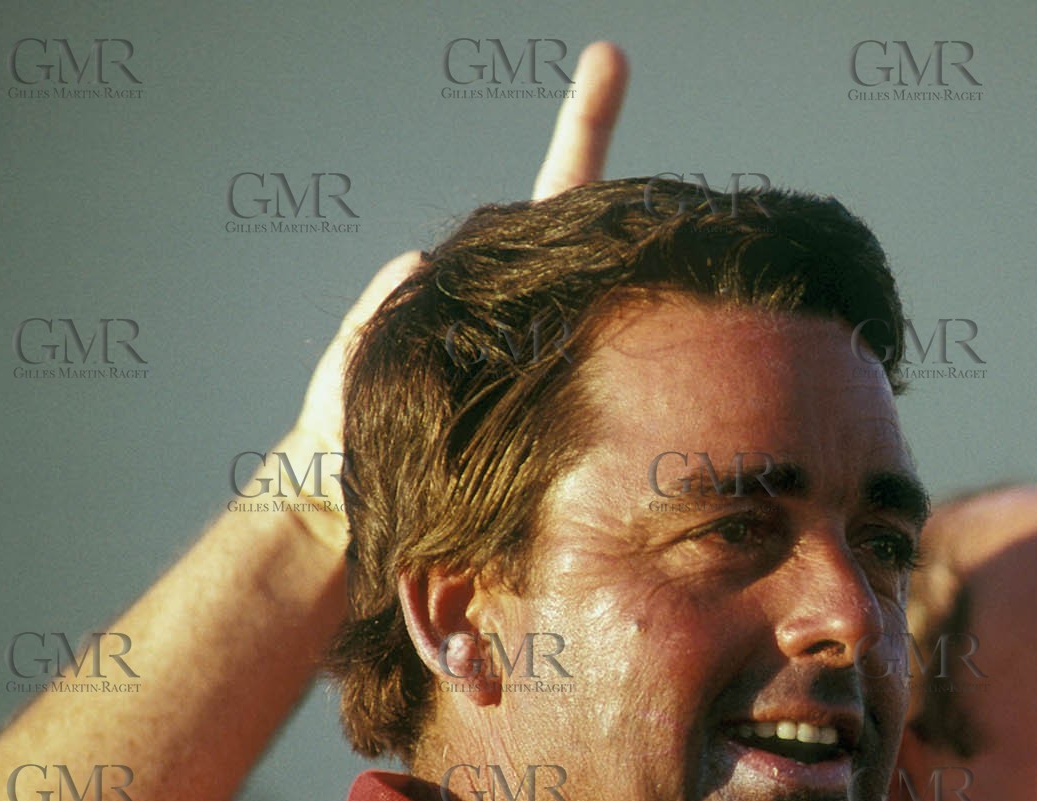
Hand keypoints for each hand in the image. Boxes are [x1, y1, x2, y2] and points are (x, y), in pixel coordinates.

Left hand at [282, 41, 629, 551]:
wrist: (356, 503)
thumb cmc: (354, 422)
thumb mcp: (367, 345)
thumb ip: (394, 299)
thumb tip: (429, 259)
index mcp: (498, 278)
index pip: (555, 192)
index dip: (586, 124)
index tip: (611, 60)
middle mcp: (542, 308)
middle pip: (603, 240)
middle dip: (638, 210)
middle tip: (668, 169)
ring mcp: (560, 356)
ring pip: (612, 307)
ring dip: (641, 289)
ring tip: (682, 259)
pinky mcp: (566, 412)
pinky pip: (603, 380)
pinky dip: (626, 369)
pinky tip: (660, 362)